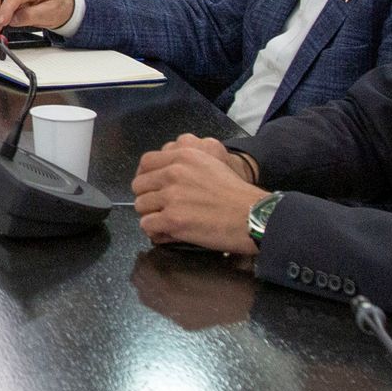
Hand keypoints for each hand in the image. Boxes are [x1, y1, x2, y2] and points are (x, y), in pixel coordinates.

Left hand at [131, 135, 268, 253]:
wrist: (253, 215)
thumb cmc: (236, 194)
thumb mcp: (210, 165)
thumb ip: (184, 167)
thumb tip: (162, 178)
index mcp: (183, 156)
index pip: (146, 162)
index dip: (145, 177)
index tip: (151, 188)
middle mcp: (173, 172)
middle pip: (139, 185)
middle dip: (147, 198)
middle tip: (160, 209)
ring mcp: (171, 196)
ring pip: (140, 206)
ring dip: (151, 216)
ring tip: (166, 223)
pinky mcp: (173, 219)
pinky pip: (147, 225)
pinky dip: (155, 231)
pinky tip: (168, 233)